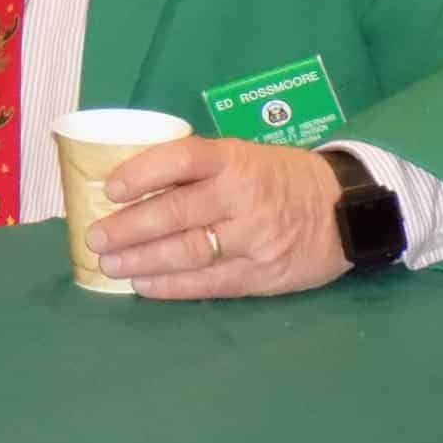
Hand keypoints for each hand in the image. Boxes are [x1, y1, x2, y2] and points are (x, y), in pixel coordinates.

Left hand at [83, 136, 351, 298]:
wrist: (347, 209)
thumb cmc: (276, 177)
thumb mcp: (242, 157)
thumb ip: (196, 170)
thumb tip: (127, 183)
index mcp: (233, 159)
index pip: (180, 159)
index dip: (141, 173)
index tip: (109, 188)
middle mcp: (243, 196)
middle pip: (176, 213)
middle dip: (129, 228)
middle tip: (95, 238)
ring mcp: (256, 238)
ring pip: (189, 251)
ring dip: (143, 260)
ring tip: (111, 265)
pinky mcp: (264, 274)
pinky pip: (211, 282)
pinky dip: (173, 286)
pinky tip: (144, 284)